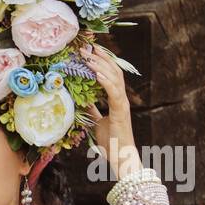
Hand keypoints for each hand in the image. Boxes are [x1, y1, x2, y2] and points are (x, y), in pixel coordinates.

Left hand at [80, 44, 135, 159]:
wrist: (121, 158)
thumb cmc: (110, 142)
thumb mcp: (96, 122)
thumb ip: (92, 109)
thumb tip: (82, 100)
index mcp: (116, 100)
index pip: (110, 75)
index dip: (102, 62)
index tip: (90, 51)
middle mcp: (121, 98)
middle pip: (113, 71)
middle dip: (100, 58)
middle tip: (86, 47)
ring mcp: (122, 104)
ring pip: (114, 78)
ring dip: (100, 65)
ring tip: (88, 55)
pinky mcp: (121, 112)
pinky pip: (113, 92)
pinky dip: (105, 81)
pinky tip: (95, 72)